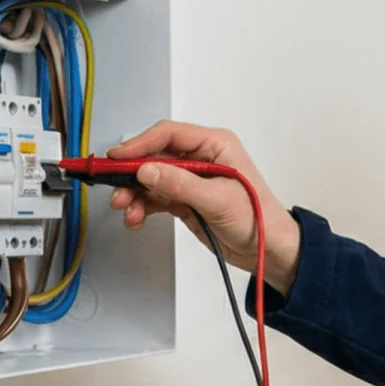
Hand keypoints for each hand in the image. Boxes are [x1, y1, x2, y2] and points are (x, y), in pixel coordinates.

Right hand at [103, 121, 303, 292]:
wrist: (268, 250)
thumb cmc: (258, 218)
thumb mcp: (217, 199)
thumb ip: (179, 184)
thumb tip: (147, 171)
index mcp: (214, 145)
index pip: (168, 135)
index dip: (140, 144)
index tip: (118, 158)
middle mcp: (200, 159)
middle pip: (154, 157)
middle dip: (132, 174)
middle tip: (116, 188)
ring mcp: (191, 180)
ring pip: (151, 180)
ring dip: (135, 195)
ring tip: (127, 210)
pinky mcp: (185, 200)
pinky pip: (156, 198)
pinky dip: (143, 207)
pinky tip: (136, 218)